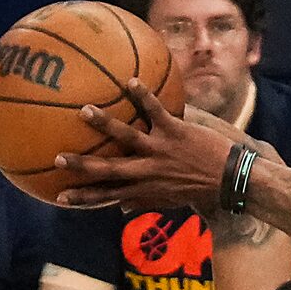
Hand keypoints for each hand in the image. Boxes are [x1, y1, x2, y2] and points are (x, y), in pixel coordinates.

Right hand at [54, 82, 237, 212]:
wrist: (233, 181)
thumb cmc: (200, 190)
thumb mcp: (170, 201)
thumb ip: (144, 202)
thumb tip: (119, 208)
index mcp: (145, 188)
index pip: (108, 195)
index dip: (84, 198)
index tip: (60, 198)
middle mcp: (149, 171)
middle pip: (109, 170)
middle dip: (83, 166)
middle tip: (58, 159)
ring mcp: (161, 150)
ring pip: (127, 137)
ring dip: (106, 124)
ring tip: (85, 111)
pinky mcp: (177, 132)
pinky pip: (156, 111)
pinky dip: (144, 95)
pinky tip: (130, 81)